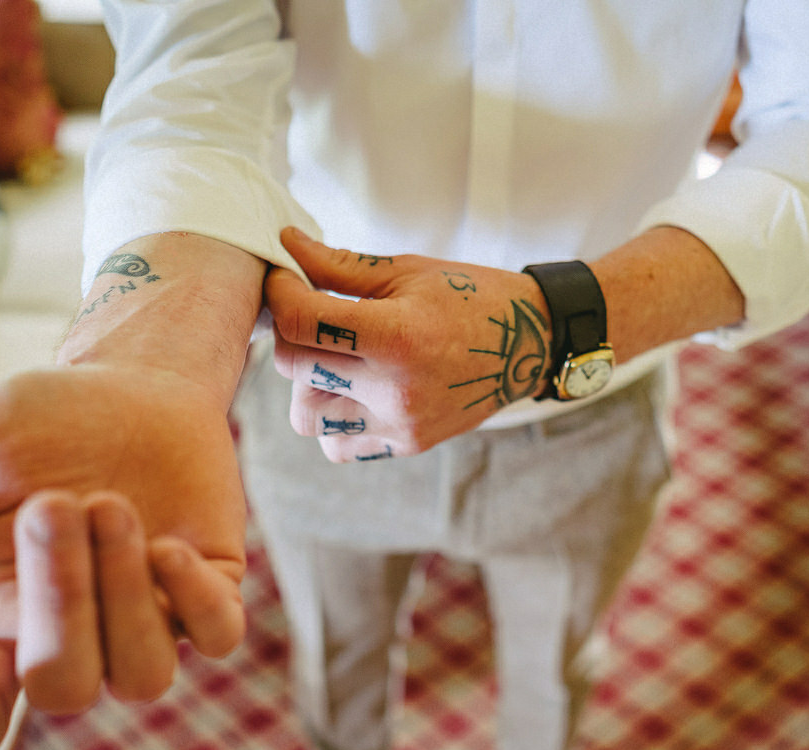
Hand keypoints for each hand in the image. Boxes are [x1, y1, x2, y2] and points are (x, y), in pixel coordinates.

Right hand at [0, 363, 247, 749]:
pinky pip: (213, 639)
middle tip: (52, 503)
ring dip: (121, 590)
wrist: (132, 379)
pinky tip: (170, 544)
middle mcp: (74, 636)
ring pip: (140, 677)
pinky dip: (191, 601)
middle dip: (60, 599)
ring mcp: (148, 623)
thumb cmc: (35, 423)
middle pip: (64, 689)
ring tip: (108, 504)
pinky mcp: (211, 594)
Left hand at [265, 227, 552, 460]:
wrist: (528, 346)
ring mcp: (400, 423)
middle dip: (289, 333)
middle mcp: (396, 388)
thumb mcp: (407, 271)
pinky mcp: (406, 443)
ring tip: (336, 359)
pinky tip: (354, 391)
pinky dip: (334, 420)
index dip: (280, 294)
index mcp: (398, 335)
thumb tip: (286, 245)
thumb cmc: (470, 298)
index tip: (286, 280)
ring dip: (308, 385)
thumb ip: (340, 266)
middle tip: (311, 314)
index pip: (301, 321)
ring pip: (306, 416)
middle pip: (294, 367)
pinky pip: (337, 446)